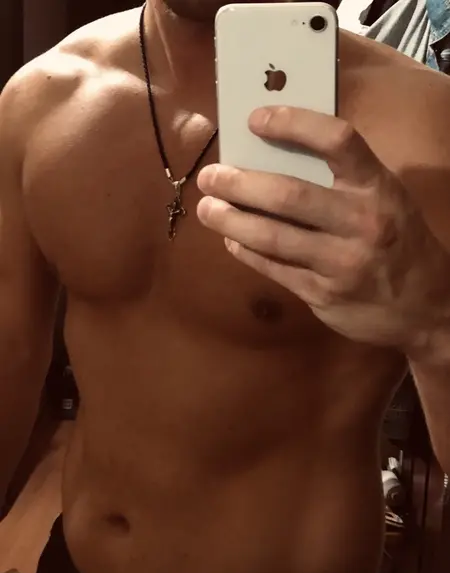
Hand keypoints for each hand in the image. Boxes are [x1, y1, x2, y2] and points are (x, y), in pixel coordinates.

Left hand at [197, 106, 448, 351]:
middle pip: (290, 195)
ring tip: (207, 208)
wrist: (427, 306)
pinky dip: (246, 251)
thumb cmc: (399, 241)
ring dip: (231, 220)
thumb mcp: (385, 200)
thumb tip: (274, 157)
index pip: (337, 141)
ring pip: (273, 237)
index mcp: (378, 188)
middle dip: (240, 183)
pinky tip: (231, 240)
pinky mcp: (324, 295)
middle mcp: (361, 223)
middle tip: (210, 176)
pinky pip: (274, 268)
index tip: (254, 119)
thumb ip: (343, 180)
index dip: (293, 124)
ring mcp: (341, 263)